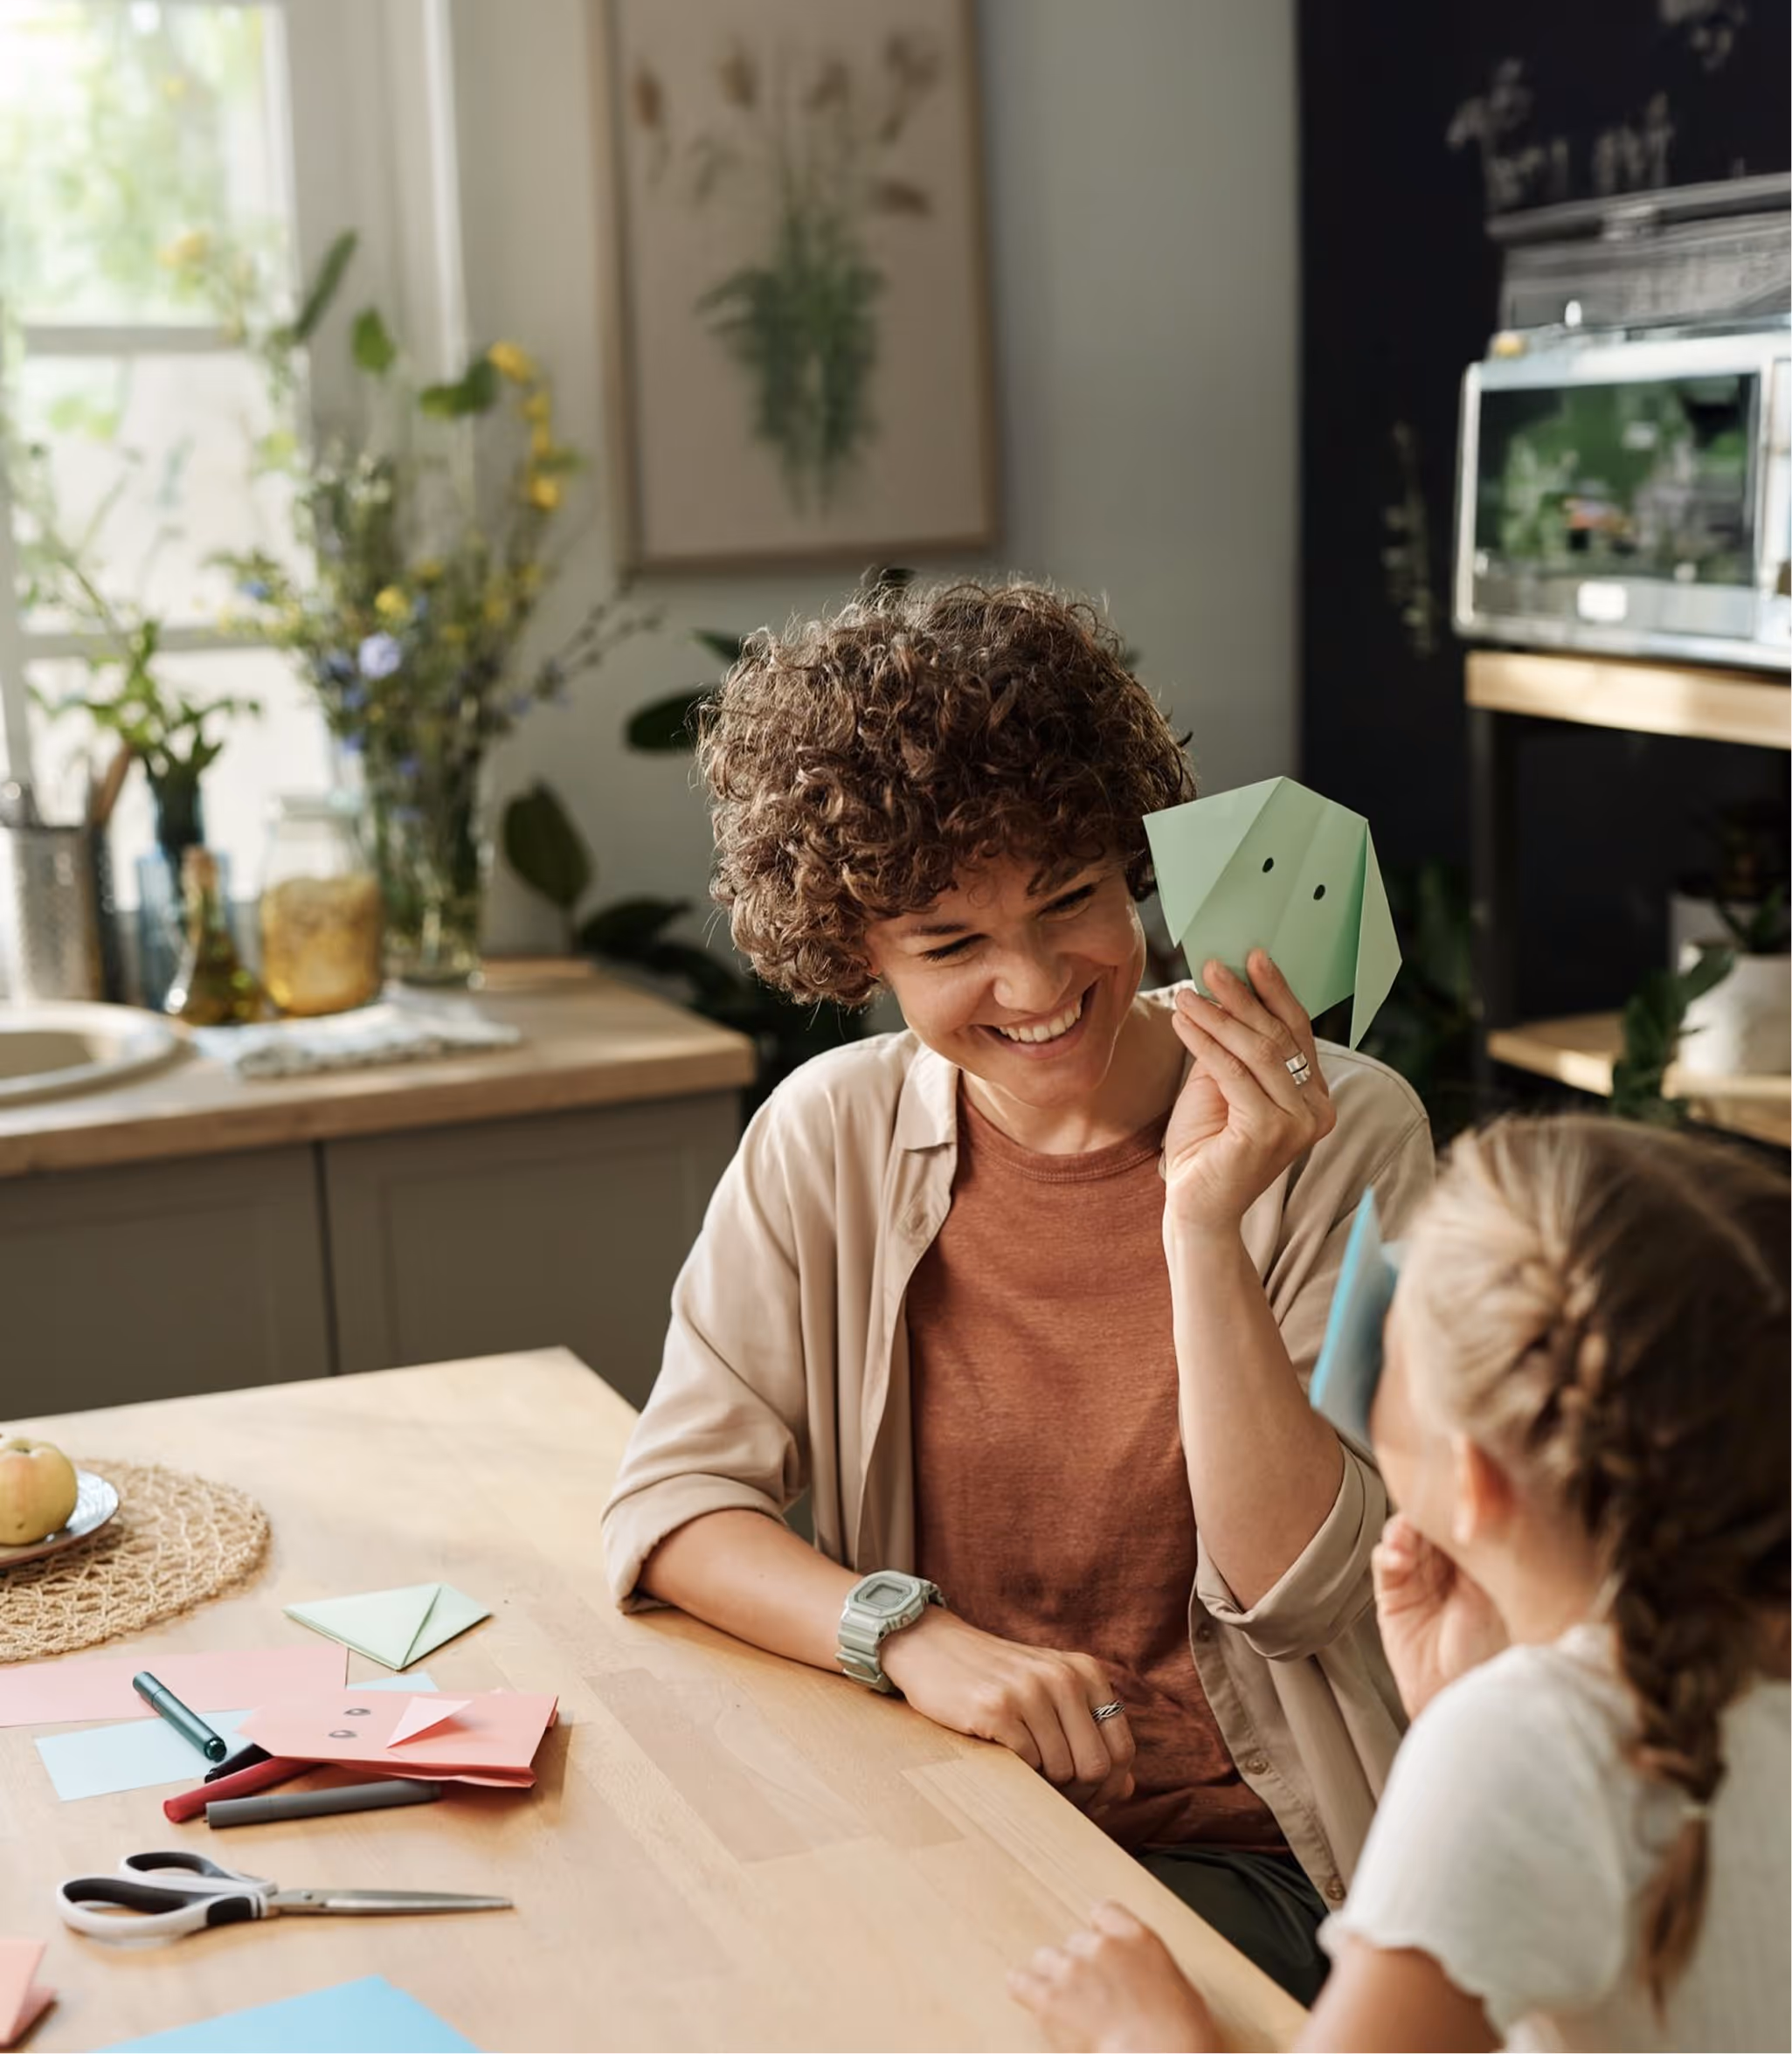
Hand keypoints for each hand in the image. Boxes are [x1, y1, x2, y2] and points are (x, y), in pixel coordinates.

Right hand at [880, 1609, 1134, 1810]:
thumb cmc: (996, 1680)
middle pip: (1096, 1768)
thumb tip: (1125, 1791)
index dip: (1107, 1786)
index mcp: (1086, 1672)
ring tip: (1022, 1768)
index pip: (1122, 1750)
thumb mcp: (1051, 1694)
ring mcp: (1030, 1690)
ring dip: (1043, 1784)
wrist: (931, 1648)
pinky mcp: (996, 1708)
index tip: (1084, 1797)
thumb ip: (1090, 1735)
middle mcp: (1064, 1677)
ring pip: (1061, 1771)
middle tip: (1052, 1794)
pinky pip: (1027, 1764)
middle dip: (1077, 1794)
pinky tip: (1001, 1753)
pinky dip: (1017, 1771)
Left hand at [1008, 1902, 1220, 2052]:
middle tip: (1090, 1997)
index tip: (1100, 1952)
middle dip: (1080, 1968)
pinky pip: (1020, 1982)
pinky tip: (1034, 2003)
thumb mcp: (1180, 1992)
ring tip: (1068, 2008)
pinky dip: (1025, 1992)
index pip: (1104, 1913)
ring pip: (1047, 1959)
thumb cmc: (1181, 2039)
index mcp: (1138, 1939)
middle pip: (1074, 1942)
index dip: (1100, 1934)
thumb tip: (1144, 1985)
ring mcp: (1073, 1969)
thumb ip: (1150, 1972)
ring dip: (1054, 1980)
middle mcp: (1102, 1946)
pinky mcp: (1050, 1998)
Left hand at [1163, 952, 1335, 1233]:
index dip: (1275, 992)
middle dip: (1243, 996)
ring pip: (1258, 1050)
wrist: (1196, 1206)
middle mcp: (1316, 1110)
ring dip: (1218, 1015)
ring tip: (1187, 993)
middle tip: (1212, 966)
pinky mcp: (1270, 1131)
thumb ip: (1233, 1047)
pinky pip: (1233, 1072)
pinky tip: (1182, 1022)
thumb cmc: (1208, 1146)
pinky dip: (1205, 1042)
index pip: (1297, 1033)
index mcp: (1314, 1097)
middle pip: (1279, 1037)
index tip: (1254, 956)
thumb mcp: (1223, 1085)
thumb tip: (1224, 990)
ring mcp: (1298, 1123)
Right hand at [1372, 1514, 1508, 1717]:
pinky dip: (1389, 1554)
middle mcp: (1447, 1564)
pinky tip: (1398, 1557)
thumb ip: (1486, 1551)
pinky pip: (1385, 1563)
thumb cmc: (1493, 1651)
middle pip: (1429, 1520)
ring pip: (1404, 1534)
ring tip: (1408, 1531)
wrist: (1464, 1695)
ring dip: (1404, 1529)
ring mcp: (1418, 1577)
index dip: (1454, 1499)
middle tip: (1426, 1499)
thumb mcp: (1498, 1593)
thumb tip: (1480, 1508)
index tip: (1452, 1484)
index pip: (1461, 1517)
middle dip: (1425, 1507)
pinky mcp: (1393, 1595)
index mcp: (1478, 1559)